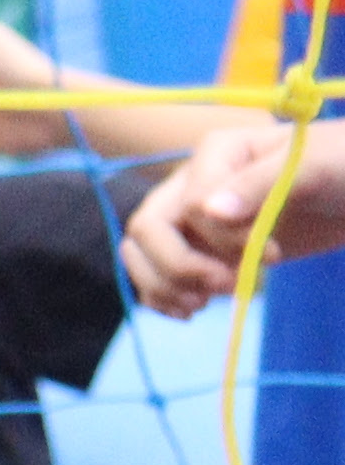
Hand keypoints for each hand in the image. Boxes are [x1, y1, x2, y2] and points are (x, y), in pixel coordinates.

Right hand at [126, 118, 318, 319]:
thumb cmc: (343, 167)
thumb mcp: (314, 167)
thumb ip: (260, 183)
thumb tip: (207, 212)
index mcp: (216, 153)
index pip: (190, 205)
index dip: (222, 238)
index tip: (275, 255)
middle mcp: (192, 183)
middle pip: (148, 229)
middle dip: (179, 266)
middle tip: (226, 285)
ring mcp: (192, 218)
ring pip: (140, 253)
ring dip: (163, 285)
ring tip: (200, 306)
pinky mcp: (201, 247)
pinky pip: (155, 272)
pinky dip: (161, 297)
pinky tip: (189, 311)